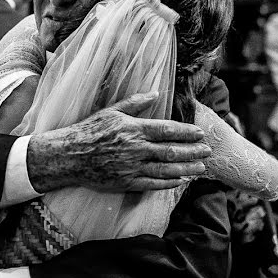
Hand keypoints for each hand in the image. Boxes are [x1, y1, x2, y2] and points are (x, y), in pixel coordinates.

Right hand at [26, 91, 211, 193]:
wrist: (69, 155)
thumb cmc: (89, 130)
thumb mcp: (111, 111)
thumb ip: (135, 103)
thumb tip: (156, 93)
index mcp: (134, 129)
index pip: (167, 130)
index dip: (186, 133)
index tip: (200, 134)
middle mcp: (136, 148)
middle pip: (171, 151)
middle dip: (192, 151)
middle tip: (207, 151)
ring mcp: (132, 167)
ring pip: (166, 169)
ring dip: (186, 168)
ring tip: (201, 168)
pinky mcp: (126, 182)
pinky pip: (153, 184)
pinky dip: (169, 183)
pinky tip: (181, 180)